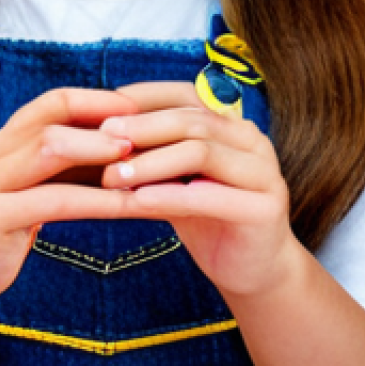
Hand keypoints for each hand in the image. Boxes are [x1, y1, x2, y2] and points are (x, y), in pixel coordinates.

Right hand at [0, 88, 138, 302]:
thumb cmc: (8, 223)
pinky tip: (125, 205)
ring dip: (97, 152)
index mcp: (2, 138)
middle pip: (50, 120)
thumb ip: (66, 163)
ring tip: (135, 161)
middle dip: (99, 124)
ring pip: (48, 150)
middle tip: (141, 135)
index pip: (51, 102)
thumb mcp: (34, 185)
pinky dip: (95, 200)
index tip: (136, 108)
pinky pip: (53, 201)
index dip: (95, 100)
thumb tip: (126, 141)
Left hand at [98, 81, 300, 300]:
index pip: (184, 95)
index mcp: (229, 122)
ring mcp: (264, 171)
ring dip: (151, 162)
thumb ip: (151, 153)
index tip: (103, 106)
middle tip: (102, 137)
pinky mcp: (265, 208)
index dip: (143, 97)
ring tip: (113, 175)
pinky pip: (210, 196)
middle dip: (142, 127)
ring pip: (200, 152)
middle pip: (191, 120)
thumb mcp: (174, 178)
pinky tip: (139, 201)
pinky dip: (170, 195)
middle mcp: (250, 138)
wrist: (252, 270)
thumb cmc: (206, 216)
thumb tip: (99, 132)